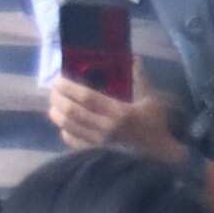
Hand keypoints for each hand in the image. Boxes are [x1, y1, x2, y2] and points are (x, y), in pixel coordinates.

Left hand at [43, 76, 187, 166]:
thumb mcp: (153, 101)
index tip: (59, 79)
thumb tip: (133, 58)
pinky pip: (73, 141)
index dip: (69, 87)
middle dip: (58, 98)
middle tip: (53, 90)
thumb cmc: (156, 126)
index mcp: (120, 112)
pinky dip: (65, 131)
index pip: (87, 98)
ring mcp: (99, 143)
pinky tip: (65, 124)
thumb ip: (140, 79)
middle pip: (72, 111)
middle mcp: (106, 128)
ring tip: (54, 105)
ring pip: (68, 126)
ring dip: (57, 114)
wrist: (160, 154)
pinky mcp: (97, 153)